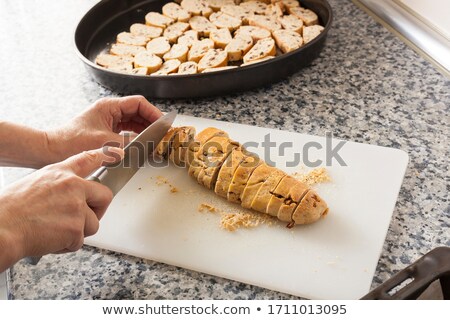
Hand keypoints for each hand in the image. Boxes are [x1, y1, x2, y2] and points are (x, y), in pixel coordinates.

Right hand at [0, 147, 123, 271]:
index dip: (104, 155)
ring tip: (55, 230)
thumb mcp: (34, 183)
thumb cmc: (10, 209)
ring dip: (78, 232)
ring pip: (93, 224)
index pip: (87, 159)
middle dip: (98, 210)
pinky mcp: (76, 228)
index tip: (118, 151)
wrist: (2, 228)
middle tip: (84, 218)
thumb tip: (68, 195)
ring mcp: (77, 207)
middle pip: (104, 196)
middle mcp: (73, 186)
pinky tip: (49, 239)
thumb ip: (57, 186)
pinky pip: (79, 241)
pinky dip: (66, 245)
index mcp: (60, 173)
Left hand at [47, 95, 162, 163]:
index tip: (163, 125)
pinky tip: (142, 146)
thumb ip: (129, 143)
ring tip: (155, 141)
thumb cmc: (71, 142)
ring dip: (145, 131)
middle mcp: (110, 111)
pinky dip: (136, 138)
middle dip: (151, 123)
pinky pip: (126, 131)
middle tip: (162, 135)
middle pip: (138, 112)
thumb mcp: (105, 143)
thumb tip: (148, 146)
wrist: (51, 150)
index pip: (139, 104)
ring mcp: (108, 121)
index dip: (153, 113)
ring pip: (134, 122)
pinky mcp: (106, 132)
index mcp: (109, 106)